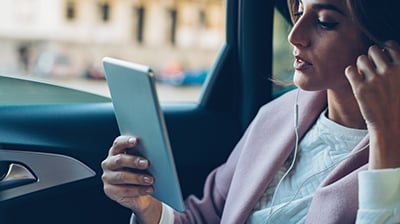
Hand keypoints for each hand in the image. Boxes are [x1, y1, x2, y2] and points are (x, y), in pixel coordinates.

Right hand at [101, 136, 161, 222]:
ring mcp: (107, 177)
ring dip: (137, 178)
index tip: (136, 140)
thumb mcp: (140, 161)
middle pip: (119, 160)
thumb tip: (156, 151)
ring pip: (121, 176)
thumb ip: (143, 154)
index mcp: (116, 151)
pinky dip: (137, 190)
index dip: (126, 141)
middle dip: (133, 161)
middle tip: (146, 163)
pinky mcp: (110, 190)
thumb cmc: (140, 171)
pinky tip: (148, 189)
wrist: (137, 191)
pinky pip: (123, 191)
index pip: (118, 143)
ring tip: (150, 180)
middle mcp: (109, 163)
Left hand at [345, 40, 399, 168]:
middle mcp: (390, 71)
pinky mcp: (360, 89)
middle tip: (370, 68)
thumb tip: (389, 50)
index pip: (390, 46)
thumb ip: (398, 67)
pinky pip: (349, 70)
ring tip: (363, 75)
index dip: (384, 51)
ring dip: (360, 65)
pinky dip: (351, 73)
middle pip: (373, 50)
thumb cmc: (397, 103)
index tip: (381, 60)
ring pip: (361, 59)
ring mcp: (375, 80)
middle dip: (371, 57)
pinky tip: (355, 80)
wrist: (390, 126)